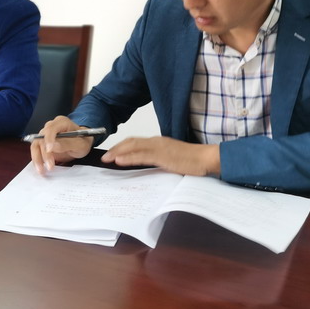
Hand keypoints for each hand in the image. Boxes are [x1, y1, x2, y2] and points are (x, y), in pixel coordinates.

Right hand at [30, 115, 94, 173]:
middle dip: (44, 154)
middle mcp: (51, 126)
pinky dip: (37, 159)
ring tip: (42, 170)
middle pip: (41, 138)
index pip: (51, 129)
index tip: (50, 150)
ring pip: (36, 145)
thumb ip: (67, 144)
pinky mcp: (43, 143)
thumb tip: (53, 146)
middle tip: (50, 166)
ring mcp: (45, 134)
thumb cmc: (82, 141)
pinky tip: (40, 168)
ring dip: (37, 158)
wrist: (82, 143)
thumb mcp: (80, 144)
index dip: (48, 139)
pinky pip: (36, 150)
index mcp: (62, 122)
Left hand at [101, 137, 220, 175]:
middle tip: (105, 157)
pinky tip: (119, 160)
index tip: (111, 154)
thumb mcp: (170, 160)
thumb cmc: (191, 161)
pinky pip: (142, 156)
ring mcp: (159, 147)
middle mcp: (156, 142)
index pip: (135, 142)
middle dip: (116, 149)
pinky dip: (129, 157)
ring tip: (107, 158)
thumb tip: (146, 166)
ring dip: (118, 152)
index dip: (121, 147)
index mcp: (158, 142)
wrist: (205, 159)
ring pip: (133, 147)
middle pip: (131, 142)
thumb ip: (158, 160)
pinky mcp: (162, 155)